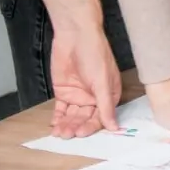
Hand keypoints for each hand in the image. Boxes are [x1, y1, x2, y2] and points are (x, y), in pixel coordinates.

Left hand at [48, 23, 120, 138]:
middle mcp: (94, 97)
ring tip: (59, 132)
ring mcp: (78, 95)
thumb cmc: (95, 54)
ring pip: (72, 116)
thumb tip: (114, 127)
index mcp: (108, 95)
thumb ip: (106, 105)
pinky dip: (58, 118)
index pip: (100, 116)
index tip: (81, 133)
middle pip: (85, 118)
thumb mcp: (102, 81)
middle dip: (76, 126)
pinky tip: (54, 125)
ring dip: (66, 125)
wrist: (75, 36)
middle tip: (67, 134)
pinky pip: (61, 109)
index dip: (91, 126)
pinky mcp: (64, 92)